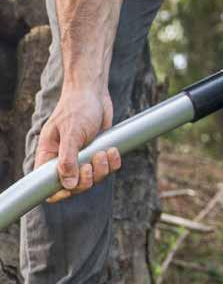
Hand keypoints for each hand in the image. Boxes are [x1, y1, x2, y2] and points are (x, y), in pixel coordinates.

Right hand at [34, 87, 120, 202]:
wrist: (93, 91)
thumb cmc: (77, 107)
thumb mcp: (72, 132)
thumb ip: (68, 159)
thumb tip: (69, 185)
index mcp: (50, 154)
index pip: (48, 184)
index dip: (59, 192)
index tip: (73, 187)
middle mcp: (64, 159)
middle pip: (74, 186)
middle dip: (87, 179)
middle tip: (92, 163)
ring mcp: (82, 158)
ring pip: (92, 179)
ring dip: (101, 169)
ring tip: (104, 152)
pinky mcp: (97, 154)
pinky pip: (106, 169)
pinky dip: (112, 163)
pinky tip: (113, 150)